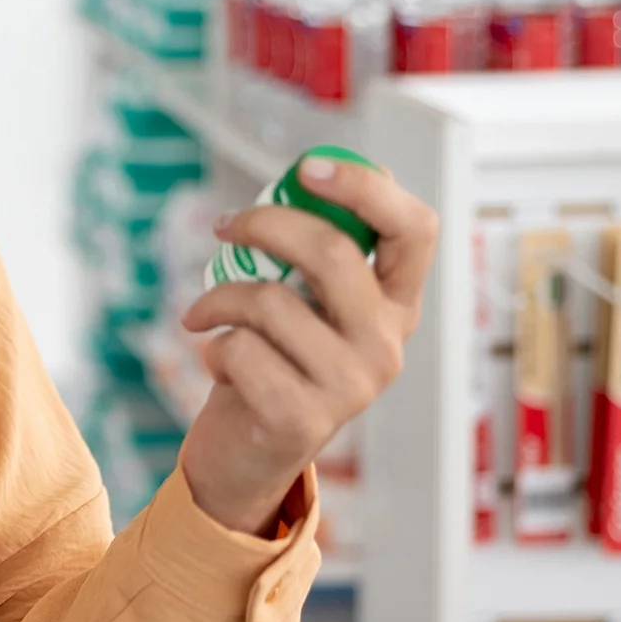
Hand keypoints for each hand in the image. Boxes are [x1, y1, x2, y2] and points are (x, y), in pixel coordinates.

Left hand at [178, 156, 437, 534]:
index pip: (416, 230)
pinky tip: (216, 363)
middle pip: (332, 253)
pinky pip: (239, 349)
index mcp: (395, 304)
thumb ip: (315, 253)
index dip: (365, 188)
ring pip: (269, 301)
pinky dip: (211, 345)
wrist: (248, 453)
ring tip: (204, 314)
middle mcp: (387, 344)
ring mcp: (352, 385)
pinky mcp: (305, 418)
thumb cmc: (274, 361)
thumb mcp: (305, 303)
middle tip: (222, 226)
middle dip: (263, 224)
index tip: (307, 168)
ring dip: (216, 298)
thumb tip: (315, 174)